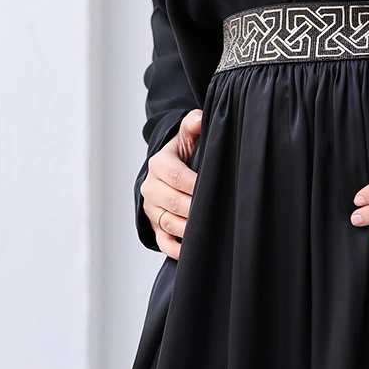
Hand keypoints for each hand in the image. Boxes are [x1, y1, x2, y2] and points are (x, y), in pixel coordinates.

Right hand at [141, 108, 202, 257]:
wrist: (169, 171)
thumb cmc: (184, 153)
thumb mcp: (187, 136)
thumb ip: (193, 124)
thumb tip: (200, 119)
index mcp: (159, 164)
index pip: (176, 176)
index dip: (195, 184)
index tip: (215, 188)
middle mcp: (151, 187)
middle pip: (173, 201)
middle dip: (195, 208)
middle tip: (217, 212)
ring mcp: (152, 209)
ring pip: (169, 222)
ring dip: (189, 229)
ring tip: (210, 229)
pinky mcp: (155, 227)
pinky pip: (163, 242)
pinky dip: (176, 248)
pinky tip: (192, 249)